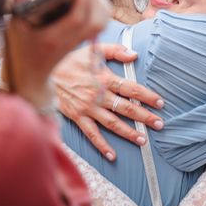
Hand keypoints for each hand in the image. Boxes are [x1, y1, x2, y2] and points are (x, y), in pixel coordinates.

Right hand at [5, 0, 111, 109]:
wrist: (30, 73)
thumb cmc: (19, 46)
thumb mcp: (13, 20)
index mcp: (52, 37)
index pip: (76, 18)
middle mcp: (70, 41)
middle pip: (95, 20)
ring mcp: (79, 42)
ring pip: (102, 23)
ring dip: (100, 2)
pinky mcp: (84, 39)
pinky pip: (101, 24)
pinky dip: (101, 9)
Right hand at [54, 43, 164, 160]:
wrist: (44, 72)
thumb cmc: (71, 59)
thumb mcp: (93, 50)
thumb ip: (115, 50)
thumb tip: (134, 55)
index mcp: (104, 78)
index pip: (131, 88)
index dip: (147, 96)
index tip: (160, 103)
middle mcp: (98, 95)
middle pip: (126, 107)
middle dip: (144, 116)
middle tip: (160, 124)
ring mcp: (88, 108)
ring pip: (112, 123)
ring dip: (128, 132)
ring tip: (143, 140)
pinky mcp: (77, 117)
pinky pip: (91, 134)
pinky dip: (102, 145)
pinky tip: (112, 155)